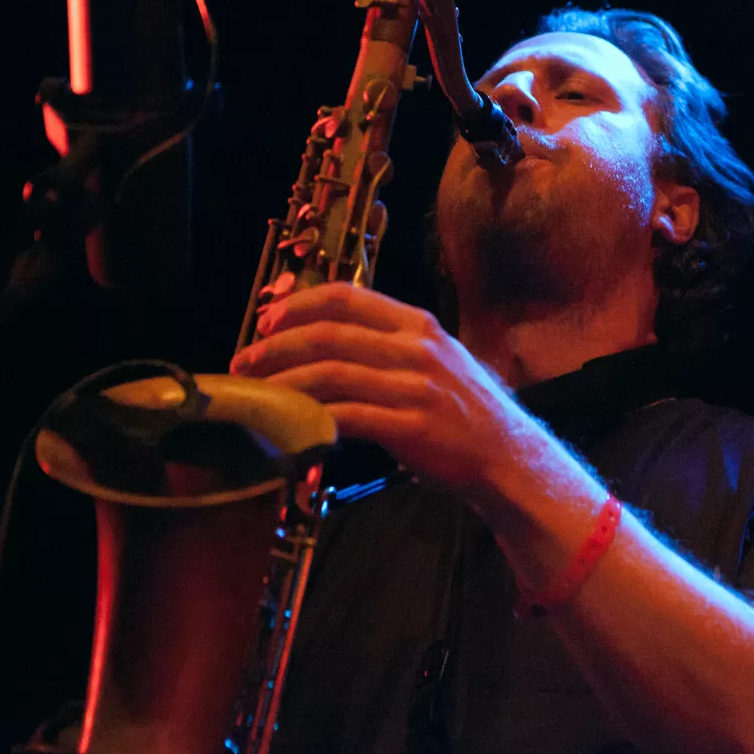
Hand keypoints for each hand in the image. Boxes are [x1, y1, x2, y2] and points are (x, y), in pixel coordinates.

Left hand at [227, 282, 535, 496]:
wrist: (507, 457)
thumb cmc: (464, 410)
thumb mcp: (437, 359)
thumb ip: (390, 345)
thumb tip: (325, 341)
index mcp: (418, 324)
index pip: (347, 296)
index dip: (299, 305)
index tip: (267, 320)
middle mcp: (416, 347)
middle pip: (329, 333)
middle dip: (277, 347)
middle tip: (246, 364)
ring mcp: (415, 386)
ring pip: (331, 374)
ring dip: (285, 384)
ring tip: (260, 397)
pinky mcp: (411, 426)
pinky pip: (347, 416)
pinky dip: (312, 421)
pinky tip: (293, 428)